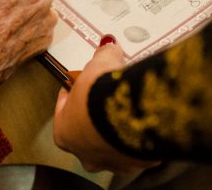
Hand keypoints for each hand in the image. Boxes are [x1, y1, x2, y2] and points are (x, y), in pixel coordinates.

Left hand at [53, 41, 161, 172]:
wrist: (132, 116)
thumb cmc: (101, 95)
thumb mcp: (98, 66)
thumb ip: (103, 57)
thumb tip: (109, 48)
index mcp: (64, 133)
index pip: (63, 110)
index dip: (74, 92)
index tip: (82, 82)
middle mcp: (85, 153)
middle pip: (88, 131)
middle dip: (97, 114)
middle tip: (107, 95)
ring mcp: (112, 162)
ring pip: (113, 144)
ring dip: (119, 127)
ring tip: (131, 106)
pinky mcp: (138, 164)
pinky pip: (137, 147)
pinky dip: (141, 134)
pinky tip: (148, 119)